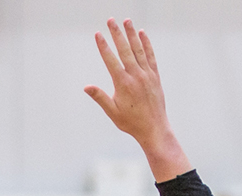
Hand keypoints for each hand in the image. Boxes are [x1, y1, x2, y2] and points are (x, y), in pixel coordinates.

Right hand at [84, 20, 190, 181]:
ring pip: (138, 50)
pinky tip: (142, 34)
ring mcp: (147, 75)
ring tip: (126, 21)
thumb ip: (100, 97)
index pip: (111, 60)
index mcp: (123, 83)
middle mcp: (136, 76)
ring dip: (132, 34)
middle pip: (125, 50)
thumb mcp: (112, 112)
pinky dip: (146, 44)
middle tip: (111, 20)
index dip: (103, 46)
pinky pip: (150, 56)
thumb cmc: (131, 122)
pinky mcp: (155, 76)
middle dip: (117, 34)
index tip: (98, 34)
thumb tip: (87, 87)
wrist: (154, 129)